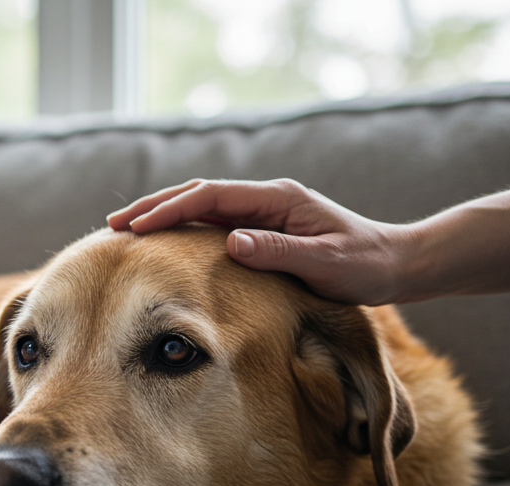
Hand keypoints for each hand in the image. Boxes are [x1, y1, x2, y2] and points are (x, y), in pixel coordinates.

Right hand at [106, 178, 415, 305]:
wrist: (396, 265)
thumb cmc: (365, 266)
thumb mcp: (325, 263)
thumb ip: (278, 251)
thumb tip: (231, 242)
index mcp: (278, 199)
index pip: (210, 196)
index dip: (170, 209)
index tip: (136, 227)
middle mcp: (267, 199)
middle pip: (198, 194)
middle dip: (154, 207)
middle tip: (113, 226)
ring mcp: (264, 213)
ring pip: (202, 207)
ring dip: (164, 216)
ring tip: (127, 232)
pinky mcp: (264, 229)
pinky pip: (213, 224)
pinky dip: (182, 229)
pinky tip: (163, 244)